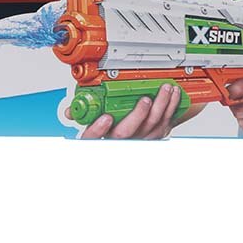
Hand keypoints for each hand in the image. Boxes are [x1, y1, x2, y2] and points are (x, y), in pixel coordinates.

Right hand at [66, 84, 182, 139]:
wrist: (127, 151)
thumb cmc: (110, 138)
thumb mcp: (93, 131)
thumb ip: (83, 118)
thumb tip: (70, 111)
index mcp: (103, 140)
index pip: (95, 138)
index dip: (100, 130)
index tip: (106, 118)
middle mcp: (122, 143)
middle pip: (130, 132)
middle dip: (140, 114)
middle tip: (145, 100)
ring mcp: (140, 142)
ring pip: (152, 129)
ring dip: (161, 108)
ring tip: (165, 91)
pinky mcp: (155, 138)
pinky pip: (165, 126)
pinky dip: (171, 111)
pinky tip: (173, 99)